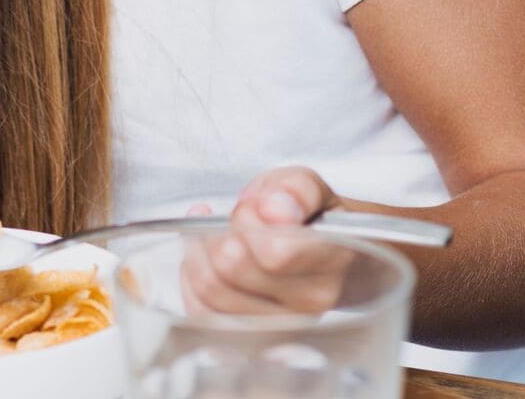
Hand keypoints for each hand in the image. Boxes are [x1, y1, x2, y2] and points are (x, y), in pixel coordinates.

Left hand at [178, 166, 355, 314]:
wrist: (316, 254)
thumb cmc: (306, 218)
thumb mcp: (305, 186)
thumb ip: (294, 190)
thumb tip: (275, 209)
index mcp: (332, 259)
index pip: (274, 252)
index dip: (248, 220)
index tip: (253, 206)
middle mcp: (311, 301)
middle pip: (234, 266)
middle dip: (222, 231)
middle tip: (234, 220)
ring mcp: (281, 325)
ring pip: (212, 289)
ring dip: (201, 252)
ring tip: (216, 234)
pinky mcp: (251, 338)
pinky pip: (200, 311)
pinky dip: (192, 278)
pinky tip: (204, 257)